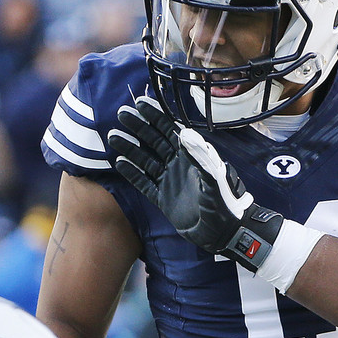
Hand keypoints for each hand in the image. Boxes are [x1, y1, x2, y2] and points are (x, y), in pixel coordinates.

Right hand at [108, 96, 284, 271]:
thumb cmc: (225, 204)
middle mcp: (179, 166)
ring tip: (112, 136)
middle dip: (139, 127)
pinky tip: (119, 162)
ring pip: (145, 160)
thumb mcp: (214, 179)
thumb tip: (186, 132)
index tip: (141, 104)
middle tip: (121, 114)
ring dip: (130, 148)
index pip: (171, 131)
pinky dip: (132, 173)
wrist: (223, 233)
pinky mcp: (162, 199)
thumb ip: (201, 157)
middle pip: (155, 141)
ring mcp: (169, 182)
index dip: (157, 117)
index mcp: (192, 157)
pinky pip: (143, 183)